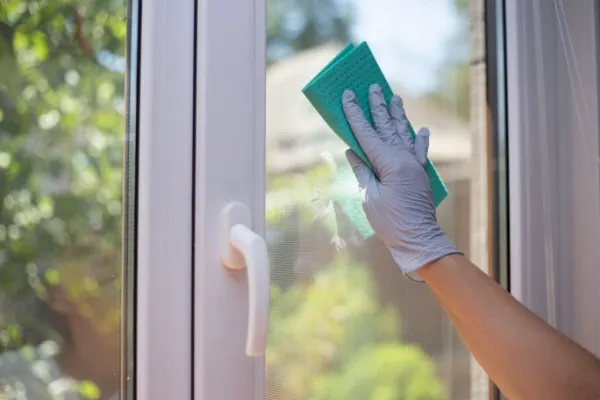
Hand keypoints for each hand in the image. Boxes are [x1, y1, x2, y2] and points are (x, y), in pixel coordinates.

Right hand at [341, 83, 460, 277]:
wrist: (419, 239)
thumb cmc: (391, 222)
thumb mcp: (370, 197)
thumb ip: (363, 171)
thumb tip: (353, 152)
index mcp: (390, 162)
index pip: (367, 133)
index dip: (355, 114)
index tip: (348, 95)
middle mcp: (405, 158)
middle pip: (387, 127)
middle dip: (377, 106)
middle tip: (372, 86)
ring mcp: (415, 165)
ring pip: (404, 134)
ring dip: (398, 116)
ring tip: (394, 97)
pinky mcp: (420, 174)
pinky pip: (419, 151)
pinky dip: (420, 139)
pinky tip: (421, 129)